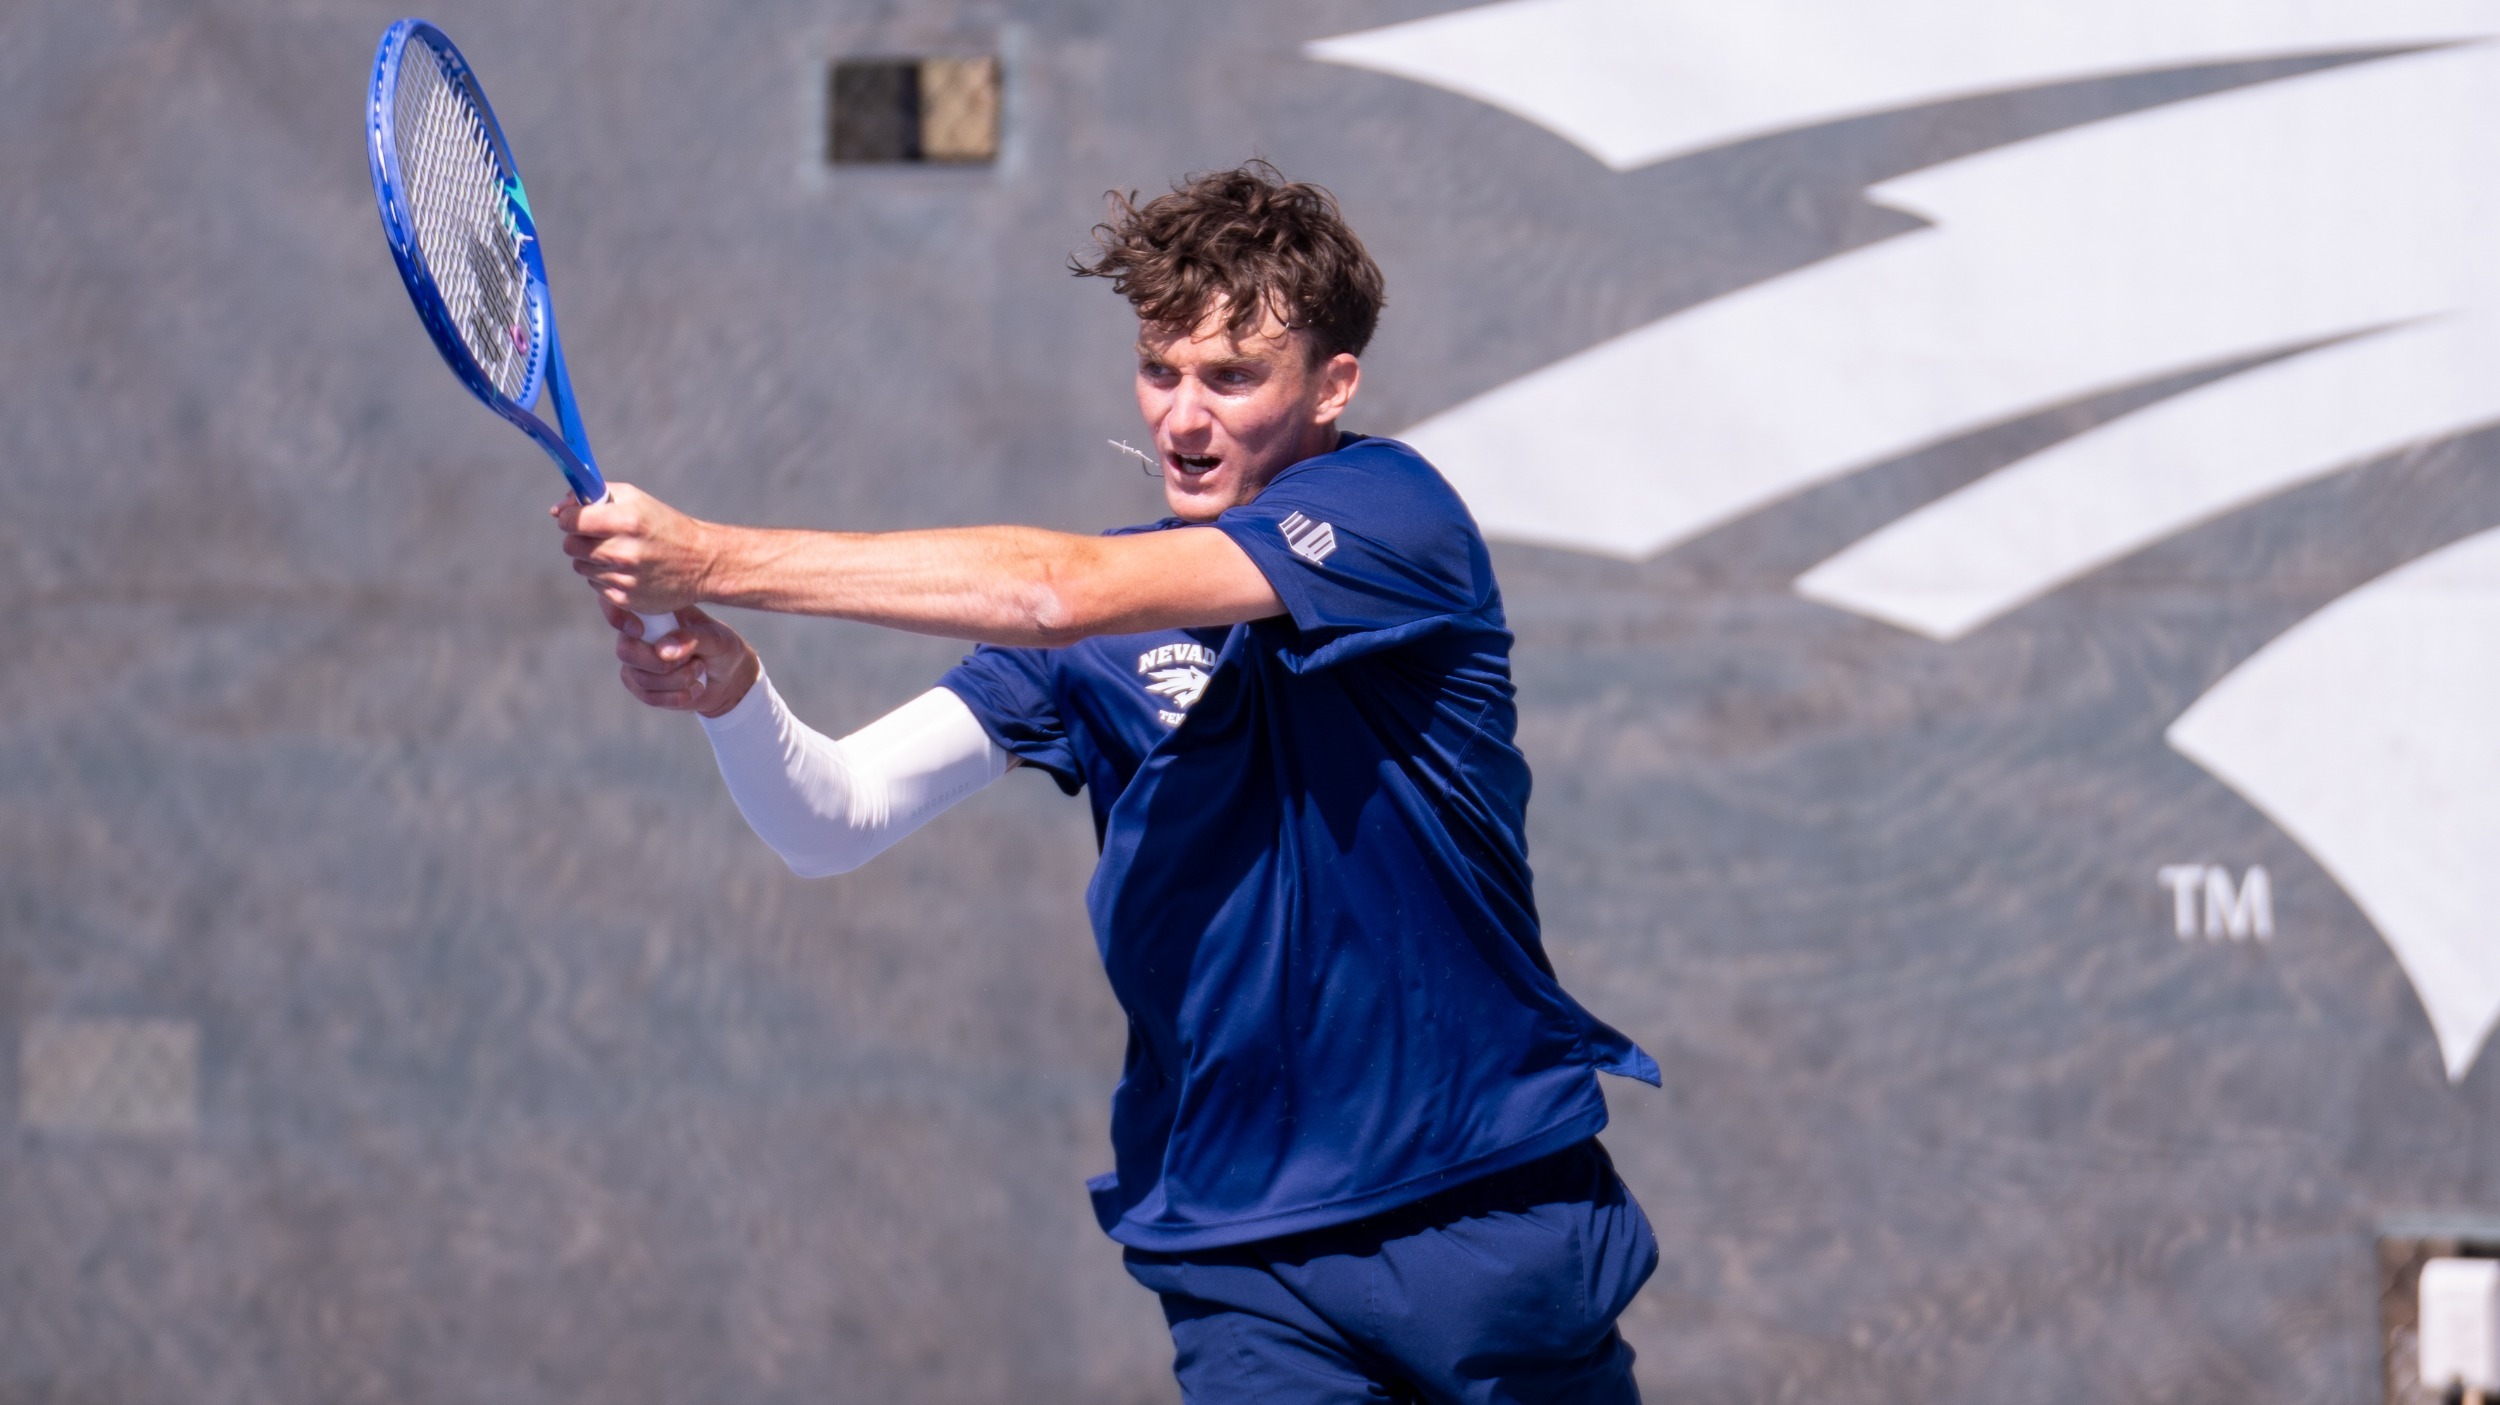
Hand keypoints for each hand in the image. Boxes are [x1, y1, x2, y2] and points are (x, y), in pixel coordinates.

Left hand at [555, 483, 716, 614]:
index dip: (568, 518)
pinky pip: (596, 586)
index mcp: (627, 521)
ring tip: (619, 554)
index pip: (572, 520)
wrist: (701, 562)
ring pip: (581, 567)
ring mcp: (625, 578)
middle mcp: (625, 551)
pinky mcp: (626, 599)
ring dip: (592, 560)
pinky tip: (628, 571)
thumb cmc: (664, 525)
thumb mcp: (635, 499)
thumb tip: (555, 511)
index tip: (575, 518)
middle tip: (599, 537)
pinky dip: (606, 578)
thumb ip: (593, 496)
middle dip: (579, 539)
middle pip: (571, 546)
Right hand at [599, 597, 761, 717]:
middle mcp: (638, 635)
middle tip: (690, 660)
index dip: (618, 617)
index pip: (618, 607)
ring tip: (699, 669)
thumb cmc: (722, 648)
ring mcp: (637, 663)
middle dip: (659, 662)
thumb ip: (693, 638)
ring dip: (678, 680)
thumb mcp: (717, 638)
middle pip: (625, 651)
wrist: (730, 679)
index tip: (639, 630)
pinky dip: (677, 696)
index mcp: (653, 611)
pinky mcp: (642, 687)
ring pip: (641, 679)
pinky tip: (695, 688)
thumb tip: (662, 651)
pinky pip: (649, 697)